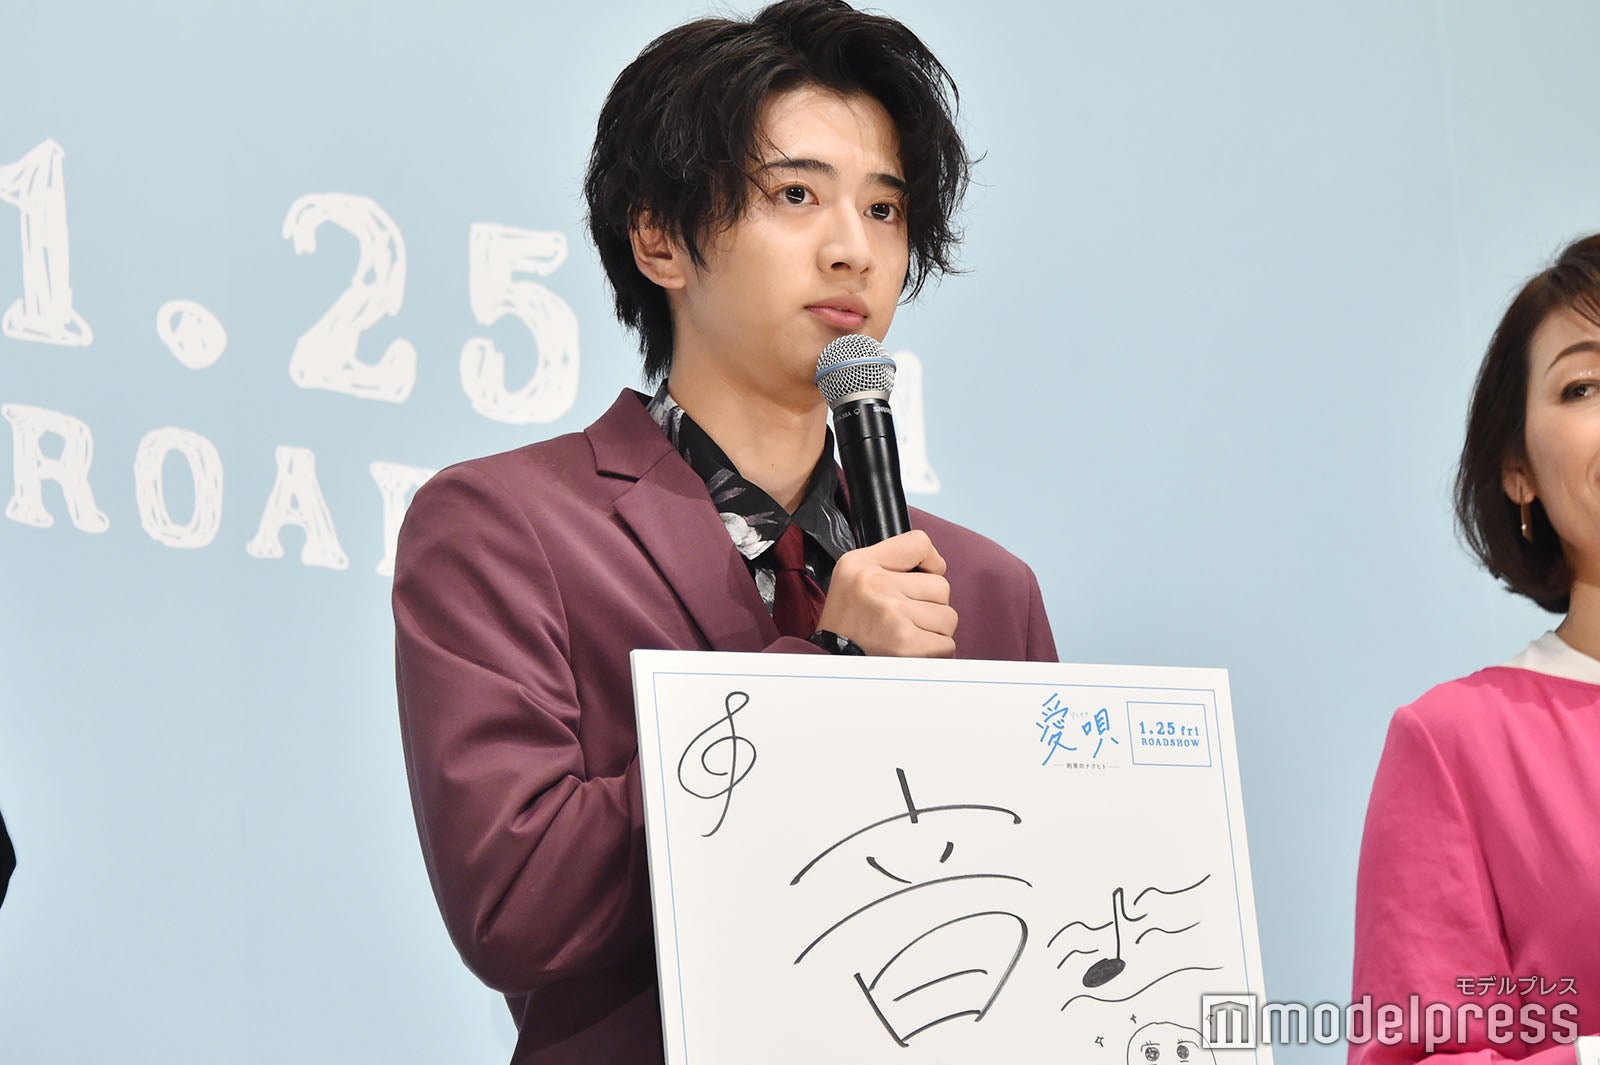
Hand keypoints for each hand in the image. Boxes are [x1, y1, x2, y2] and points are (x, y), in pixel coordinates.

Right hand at [816, 530, 956, 657]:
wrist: (829, 664)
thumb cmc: (847, 624)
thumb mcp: (852, 577)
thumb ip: (891, 563)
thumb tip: (938, 567)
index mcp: (862, 564)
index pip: (920, 543)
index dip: (930, 563)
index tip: (920, 579)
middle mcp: (876, 584)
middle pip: (941, 586)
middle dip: (930, 606)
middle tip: (904, 618)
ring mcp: (893, 614)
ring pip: (948, 616)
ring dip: (934, 630)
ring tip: (907, 635)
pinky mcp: (906, 644)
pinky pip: (946, 644)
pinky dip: (934, 652)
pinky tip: (911, 651)